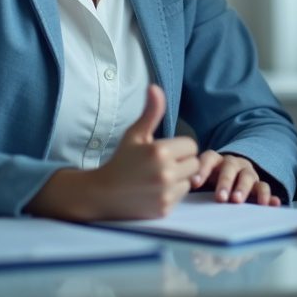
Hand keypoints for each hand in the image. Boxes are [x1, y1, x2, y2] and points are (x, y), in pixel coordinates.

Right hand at [88, 84, 199, 218]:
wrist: (102, 193)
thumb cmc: (121, 161)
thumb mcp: (135, 134)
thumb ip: (151, 112)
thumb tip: (155, 87)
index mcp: (160, 151)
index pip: (191, 145)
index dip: (179, 147)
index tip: (163, 151)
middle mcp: (165, 172)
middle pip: (194, 163)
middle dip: (181, 162)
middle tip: (161, 164)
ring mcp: (166, 192)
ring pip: (190, 180)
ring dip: (179, 178)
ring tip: (158, 177)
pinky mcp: (165, 208)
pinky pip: (182, 195)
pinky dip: (172, 193)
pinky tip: (155, 190)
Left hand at [190, 150, 280, 205]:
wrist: (233, 176)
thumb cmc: (211, 182)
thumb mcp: (202, 180)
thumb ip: (193, 184)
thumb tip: (174, 195)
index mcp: (216, 161)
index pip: (209, 158)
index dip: (202, 169)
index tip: (194, 183)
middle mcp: (233, 164)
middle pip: (230, 168)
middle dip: (225, 182)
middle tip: (220, 198)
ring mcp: (247, 173)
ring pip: (247, 177)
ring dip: (243, 189)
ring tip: (237, 201)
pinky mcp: (259, 184)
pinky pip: (265, 188)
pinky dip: (268, 196)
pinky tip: (272, 204)